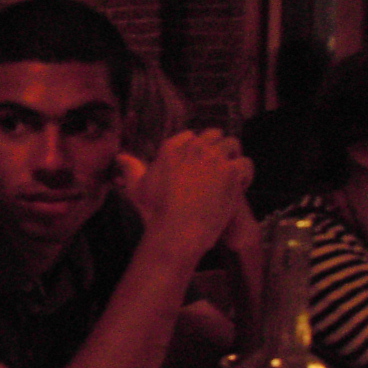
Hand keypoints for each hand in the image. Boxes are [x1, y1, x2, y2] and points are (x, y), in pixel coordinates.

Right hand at [123, 129, 252, 258]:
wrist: (177, 232)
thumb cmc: (156, 213)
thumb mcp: (137, 188)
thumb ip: (131, 169)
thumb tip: (121, 157)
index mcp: (171, 148)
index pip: (191, 135)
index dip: (197, 149)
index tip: (197, 164)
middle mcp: (193, 148)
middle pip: (214, 135)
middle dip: (217, 149)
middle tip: (216, 169)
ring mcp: (214, 158)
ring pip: (233, 145)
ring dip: (233, 159)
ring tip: (229, 177)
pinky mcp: (231, 171)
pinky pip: (245, 164)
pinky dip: (245, 175)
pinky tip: (238, 187)